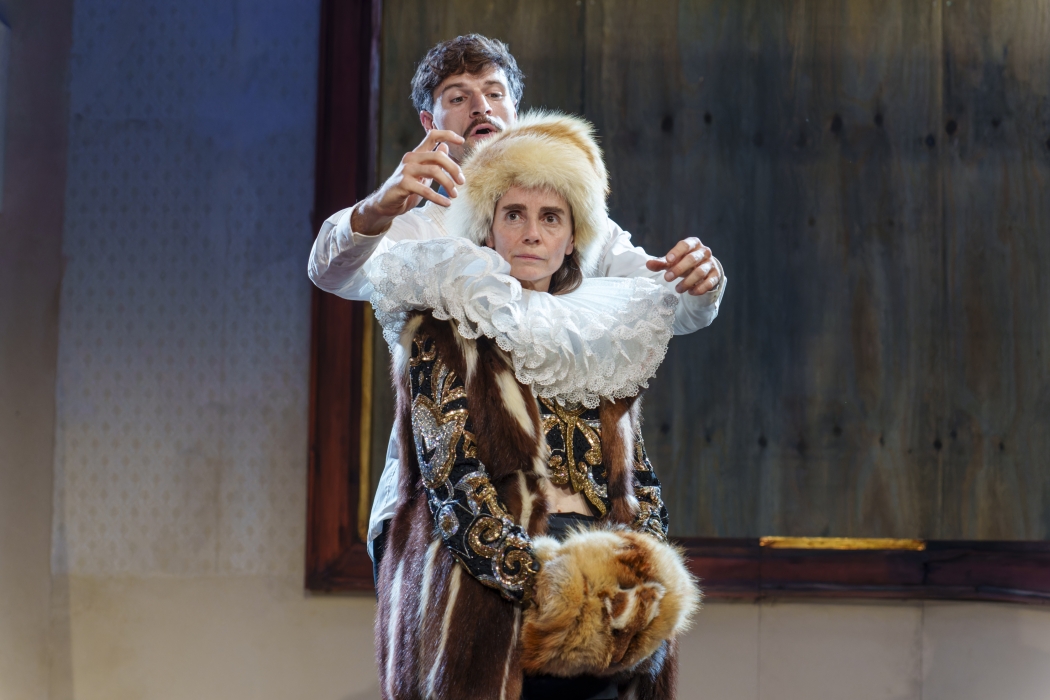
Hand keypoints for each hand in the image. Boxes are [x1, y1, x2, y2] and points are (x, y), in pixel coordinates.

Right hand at [351, 129, 465, 235]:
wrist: (386, 204)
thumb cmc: (406, 189)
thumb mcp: (422, 174)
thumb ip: (433, 162)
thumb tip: (445, 147)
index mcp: (417, 154)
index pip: (432, 135)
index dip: (448, 135)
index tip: (462, 141)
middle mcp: (411, 158)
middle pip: (438, 156)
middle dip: (454, 168)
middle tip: (462, 182)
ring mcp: (406, 170)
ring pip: (434, 171)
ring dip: (448, 184)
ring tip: (455, 195)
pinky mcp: (403, 184)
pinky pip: (425, 190)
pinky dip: (438, 197)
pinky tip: (446, 203)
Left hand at [645, 237, 720, 295]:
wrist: (704, 269)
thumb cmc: (685, 262)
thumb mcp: (673, 261)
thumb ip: (661, 263)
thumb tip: (648, 264)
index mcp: (693, 244)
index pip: (685, 245)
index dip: (676, 252)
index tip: (667, 260)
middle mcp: (704, 252)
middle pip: (692, 259)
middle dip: (679, 269)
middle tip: (667, 278)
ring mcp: (711, 263)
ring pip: (700, 272)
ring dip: (687, 282)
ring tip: (677, 289)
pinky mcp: (716, 275)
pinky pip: (709, 282)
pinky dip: (699, 288)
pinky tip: (690, 292)